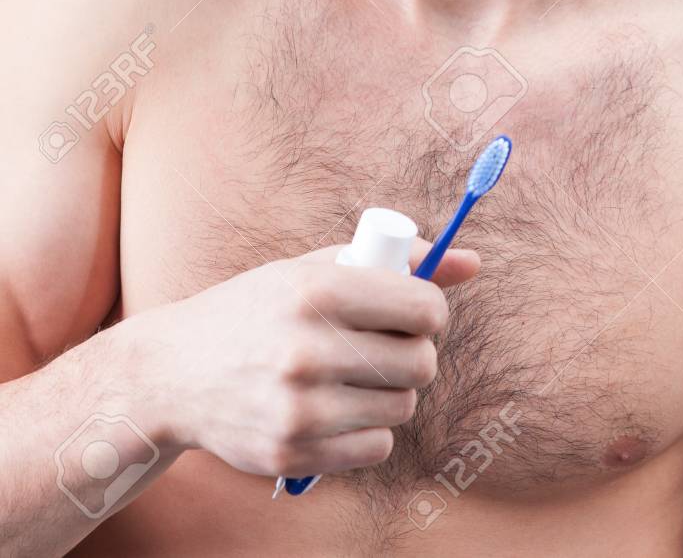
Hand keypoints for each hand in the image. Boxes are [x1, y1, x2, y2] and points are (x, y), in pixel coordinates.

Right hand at [136, 237, 479, 479]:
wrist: (175, 371)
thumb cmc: (259, 309)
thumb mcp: (315, 269)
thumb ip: (396, 263)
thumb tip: (474, 263)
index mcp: (316, 290)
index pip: (423, 308)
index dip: (431, 311)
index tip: (415, 313)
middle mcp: (307, 348)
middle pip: (421, 362)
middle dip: (414, 352)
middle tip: (387, 345)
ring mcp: (299, 407)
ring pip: (403, 406)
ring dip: (391, 391)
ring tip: (354, 374)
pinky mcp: (293, 453)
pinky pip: (377, 446)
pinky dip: (369, 429)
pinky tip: (338, 408)